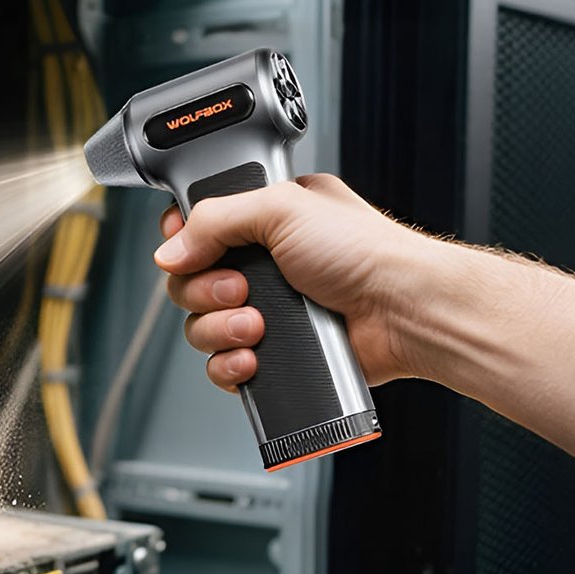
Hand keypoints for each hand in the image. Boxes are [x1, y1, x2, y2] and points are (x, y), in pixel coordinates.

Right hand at [154, 174, 432, 390]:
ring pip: (203, 326)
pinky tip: (254, 355)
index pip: (199, 227)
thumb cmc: (366, 252)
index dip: (185, 241)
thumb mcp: (282, 207)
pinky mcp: (279, 352)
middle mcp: (267, 262)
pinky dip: (230, 365)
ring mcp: (272, 309)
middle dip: (204, 289)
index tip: (191, 249)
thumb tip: (171, 251)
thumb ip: (215, 219)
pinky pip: (226, 365)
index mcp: (268, 217)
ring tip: (258, 324)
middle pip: (192, 281)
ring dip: (219, 328)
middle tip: (239, 288)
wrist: (404, 309)